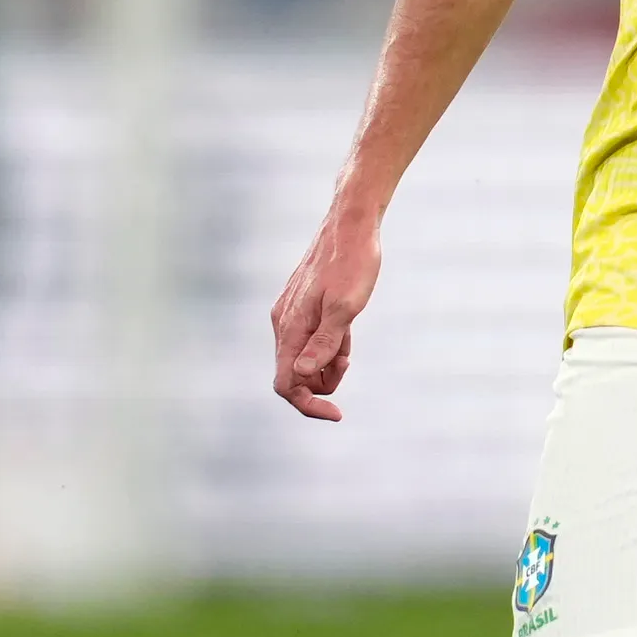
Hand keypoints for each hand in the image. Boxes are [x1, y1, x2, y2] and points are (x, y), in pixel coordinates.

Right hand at [269, 198, 384, 419]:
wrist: (352, 223)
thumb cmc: (353, 262)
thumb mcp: (346, 307)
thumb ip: (325, 343)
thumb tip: (304, 374)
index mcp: (291, 327)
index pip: (286, 384)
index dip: (309, 404)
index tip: (337, 413)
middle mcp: (284, 323)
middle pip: (293, 375)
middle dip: (320, 383)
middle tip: (347, 362)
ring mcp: (291, 313)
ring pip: (303, 358)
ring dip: (326, 364)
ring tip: (348, 346)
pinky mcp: (302, 305)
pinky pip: (311, 339)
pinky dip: (329, 346)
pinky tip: (347, 331)